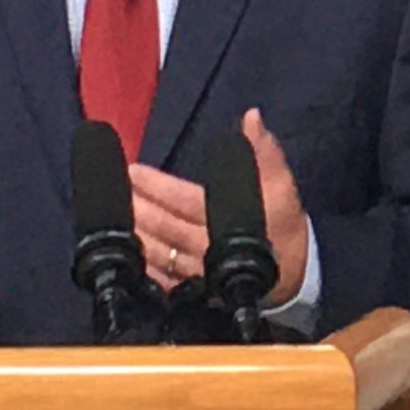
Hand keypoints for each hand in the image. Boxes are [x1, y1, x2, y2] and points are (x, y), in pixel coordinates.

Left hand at [131, 111, 310, 302]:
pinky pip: (164, 281)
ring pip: (160, 254)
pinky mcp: (195, 291)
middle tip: (113, 187)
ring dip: (135, 234)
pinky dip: (144, 268)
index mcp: (230, 219)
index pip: (186, 199)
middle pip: (166, 226)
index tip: (133, 171)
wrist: (297, 277)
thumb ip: (265, 152)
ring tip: (112, 215)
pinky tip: (127, 253)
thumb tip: (251, 117)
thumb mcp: (282, 185)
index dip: (158, 186)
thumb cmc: (283, 226)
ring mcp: (200, 273)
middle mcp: (210, 247)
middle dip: (137, 206)